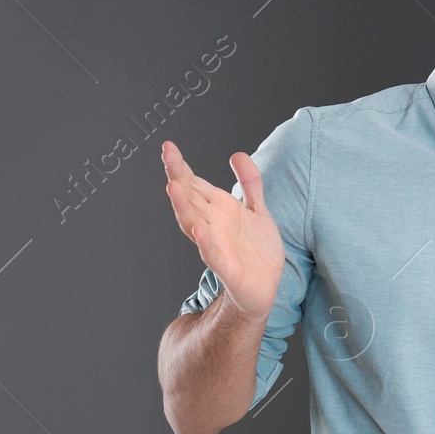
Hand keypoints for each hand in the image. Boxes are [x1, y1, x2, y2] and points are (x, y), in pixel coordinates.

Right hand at [162, 140, 284, 320]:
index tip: (168, 147)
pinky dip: (206, 244)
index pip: (195, 184)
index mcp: (218, 210)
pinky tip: (199, 231)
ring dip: (183, 207)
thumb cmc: (256, 250)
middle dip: (178, 178)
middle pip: (190, 199)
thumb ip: (249, 183)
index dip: (181, 167)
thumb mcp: (257, 210)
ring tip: (174, 187)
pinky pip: (213, 256)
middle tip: (167, 157)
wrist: (267, 286)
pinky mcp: (228, 269)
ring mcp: (217, 246)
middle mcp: (212, 226)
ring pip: (194, 224)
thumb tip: (237, 154)